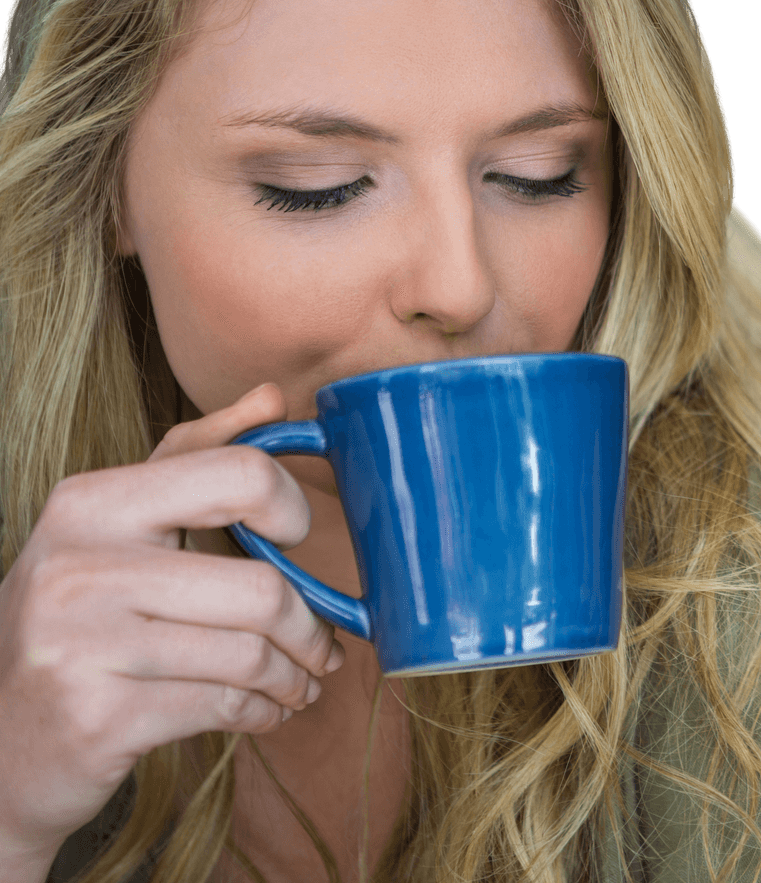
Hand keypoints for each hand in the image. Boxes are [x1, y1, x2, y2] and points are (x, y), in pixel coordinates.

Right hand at [0, 383, 343, 865]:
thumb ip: (198, 453)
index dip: (291, 506)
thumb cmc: (82, 613)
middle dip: (310, 626)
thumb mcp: (121, 519)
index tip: (298, 536)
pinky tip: (268, 710)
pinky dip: (264, 713)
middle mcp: (81, 568)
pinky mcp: (100, 719)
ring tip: (298, 682)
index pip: (238, 475)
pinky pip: (225, 708)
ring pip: (250, 656)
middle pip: (261, 589)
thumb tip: (273, 397)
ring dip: (293, 677)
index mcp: (92, 503)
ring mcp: (83, 647)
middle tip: (322, 644)